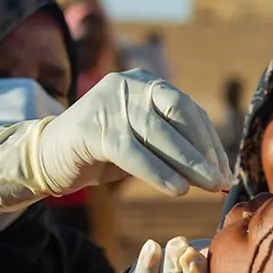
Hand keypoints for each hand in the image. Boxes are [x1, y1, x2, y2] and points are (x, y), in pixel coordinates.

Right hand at [0, 69, 230, 218]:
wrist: (48, 157)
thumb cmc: (101, 153)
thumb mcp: (142, 142)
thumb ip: (173, 147)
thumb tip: (216, 171)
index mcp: (144, 83)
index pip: (186, 108)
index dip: (208, 140)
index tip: (224, 168)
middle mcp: (128, 85)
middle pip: (177, 115)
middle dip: (202, 150)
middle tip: (220, 179)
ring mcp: (108, 102)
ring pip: (157, 132)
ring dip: (186, 163)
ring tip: (204, 186)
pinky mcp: (92, 127)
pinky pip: (132, 151)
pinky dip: (157, 171)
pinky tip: (176, 189)